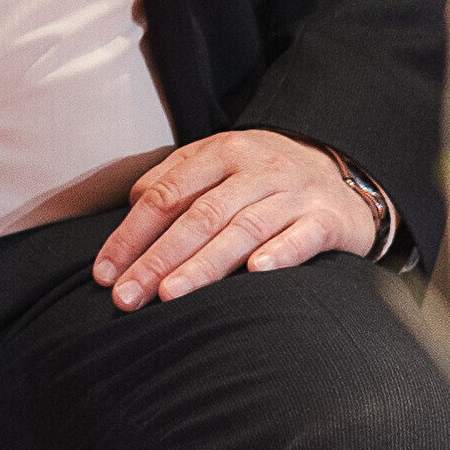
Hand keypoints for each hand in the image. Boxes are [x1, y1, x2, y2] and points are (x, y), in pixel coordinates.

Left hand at [93, 129, 379, 309]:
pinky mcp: (329, 220)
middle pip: (198, 216)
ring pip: (243, 229)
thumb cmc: (264, 177)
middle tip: (126, 296)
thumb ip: (174, 179)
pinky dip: (279, 254)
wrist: (344, 174)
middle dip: (157, 259)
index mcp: (221, 153)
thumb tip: (131, 205)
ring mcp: (294, 194)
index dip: (131, 234)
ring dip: (204, 265)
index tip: (104, 273)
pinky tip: (255, 273)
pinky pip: (301, 238)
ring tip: (170, 294)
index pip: (164, 195)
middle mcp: (256, 169)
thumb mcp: (219, 162)